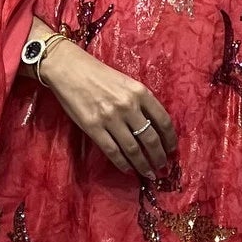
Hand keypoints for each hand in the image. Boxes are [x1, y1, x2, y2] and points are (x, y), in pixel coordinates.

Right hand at [37, 37, 177, 178]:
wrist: (69, 69)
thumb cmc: (99, 74)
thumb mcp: (127, 82)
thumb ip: (141, 102)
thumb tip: (154, 127)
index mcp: (140, 92)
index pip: (163, 121)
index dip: (170, 139)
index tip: (172, 149)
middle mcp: (128, 106)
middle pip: (150, 138)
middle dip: (159, 156)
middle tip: (162, 167)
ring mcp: (110, 118)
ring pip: (133, 149)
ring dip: (143, 165)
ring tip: (149, 173)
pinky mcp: (93, 127)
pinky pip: (113, 151)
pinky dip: (123, 164)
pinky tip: (128, 170)